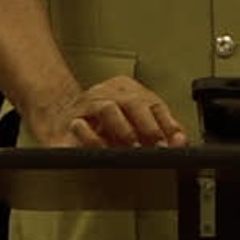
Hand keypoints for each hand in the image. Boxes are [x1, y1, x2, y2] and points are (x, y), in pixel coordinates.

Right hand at [30, 76, 188, 147]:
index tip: (175, 142)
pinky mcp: (70, 120)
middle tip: (157, 148)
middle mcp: (109, 93)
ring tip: (133, 148)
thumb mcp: (134, 124)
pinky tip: (102, 147)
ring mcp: (89, 103)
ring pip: (110, 109)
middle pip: (135, 103)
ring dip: (124, 130)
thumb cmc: (100, 124)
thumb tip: (181, 140)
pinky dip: (92, 137)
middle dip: (149, 128)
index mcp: (128, 91)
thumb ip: (160, 130)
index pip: (154, 104)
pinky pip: (81, 126)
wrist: (58, 117)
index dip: (168, 123)